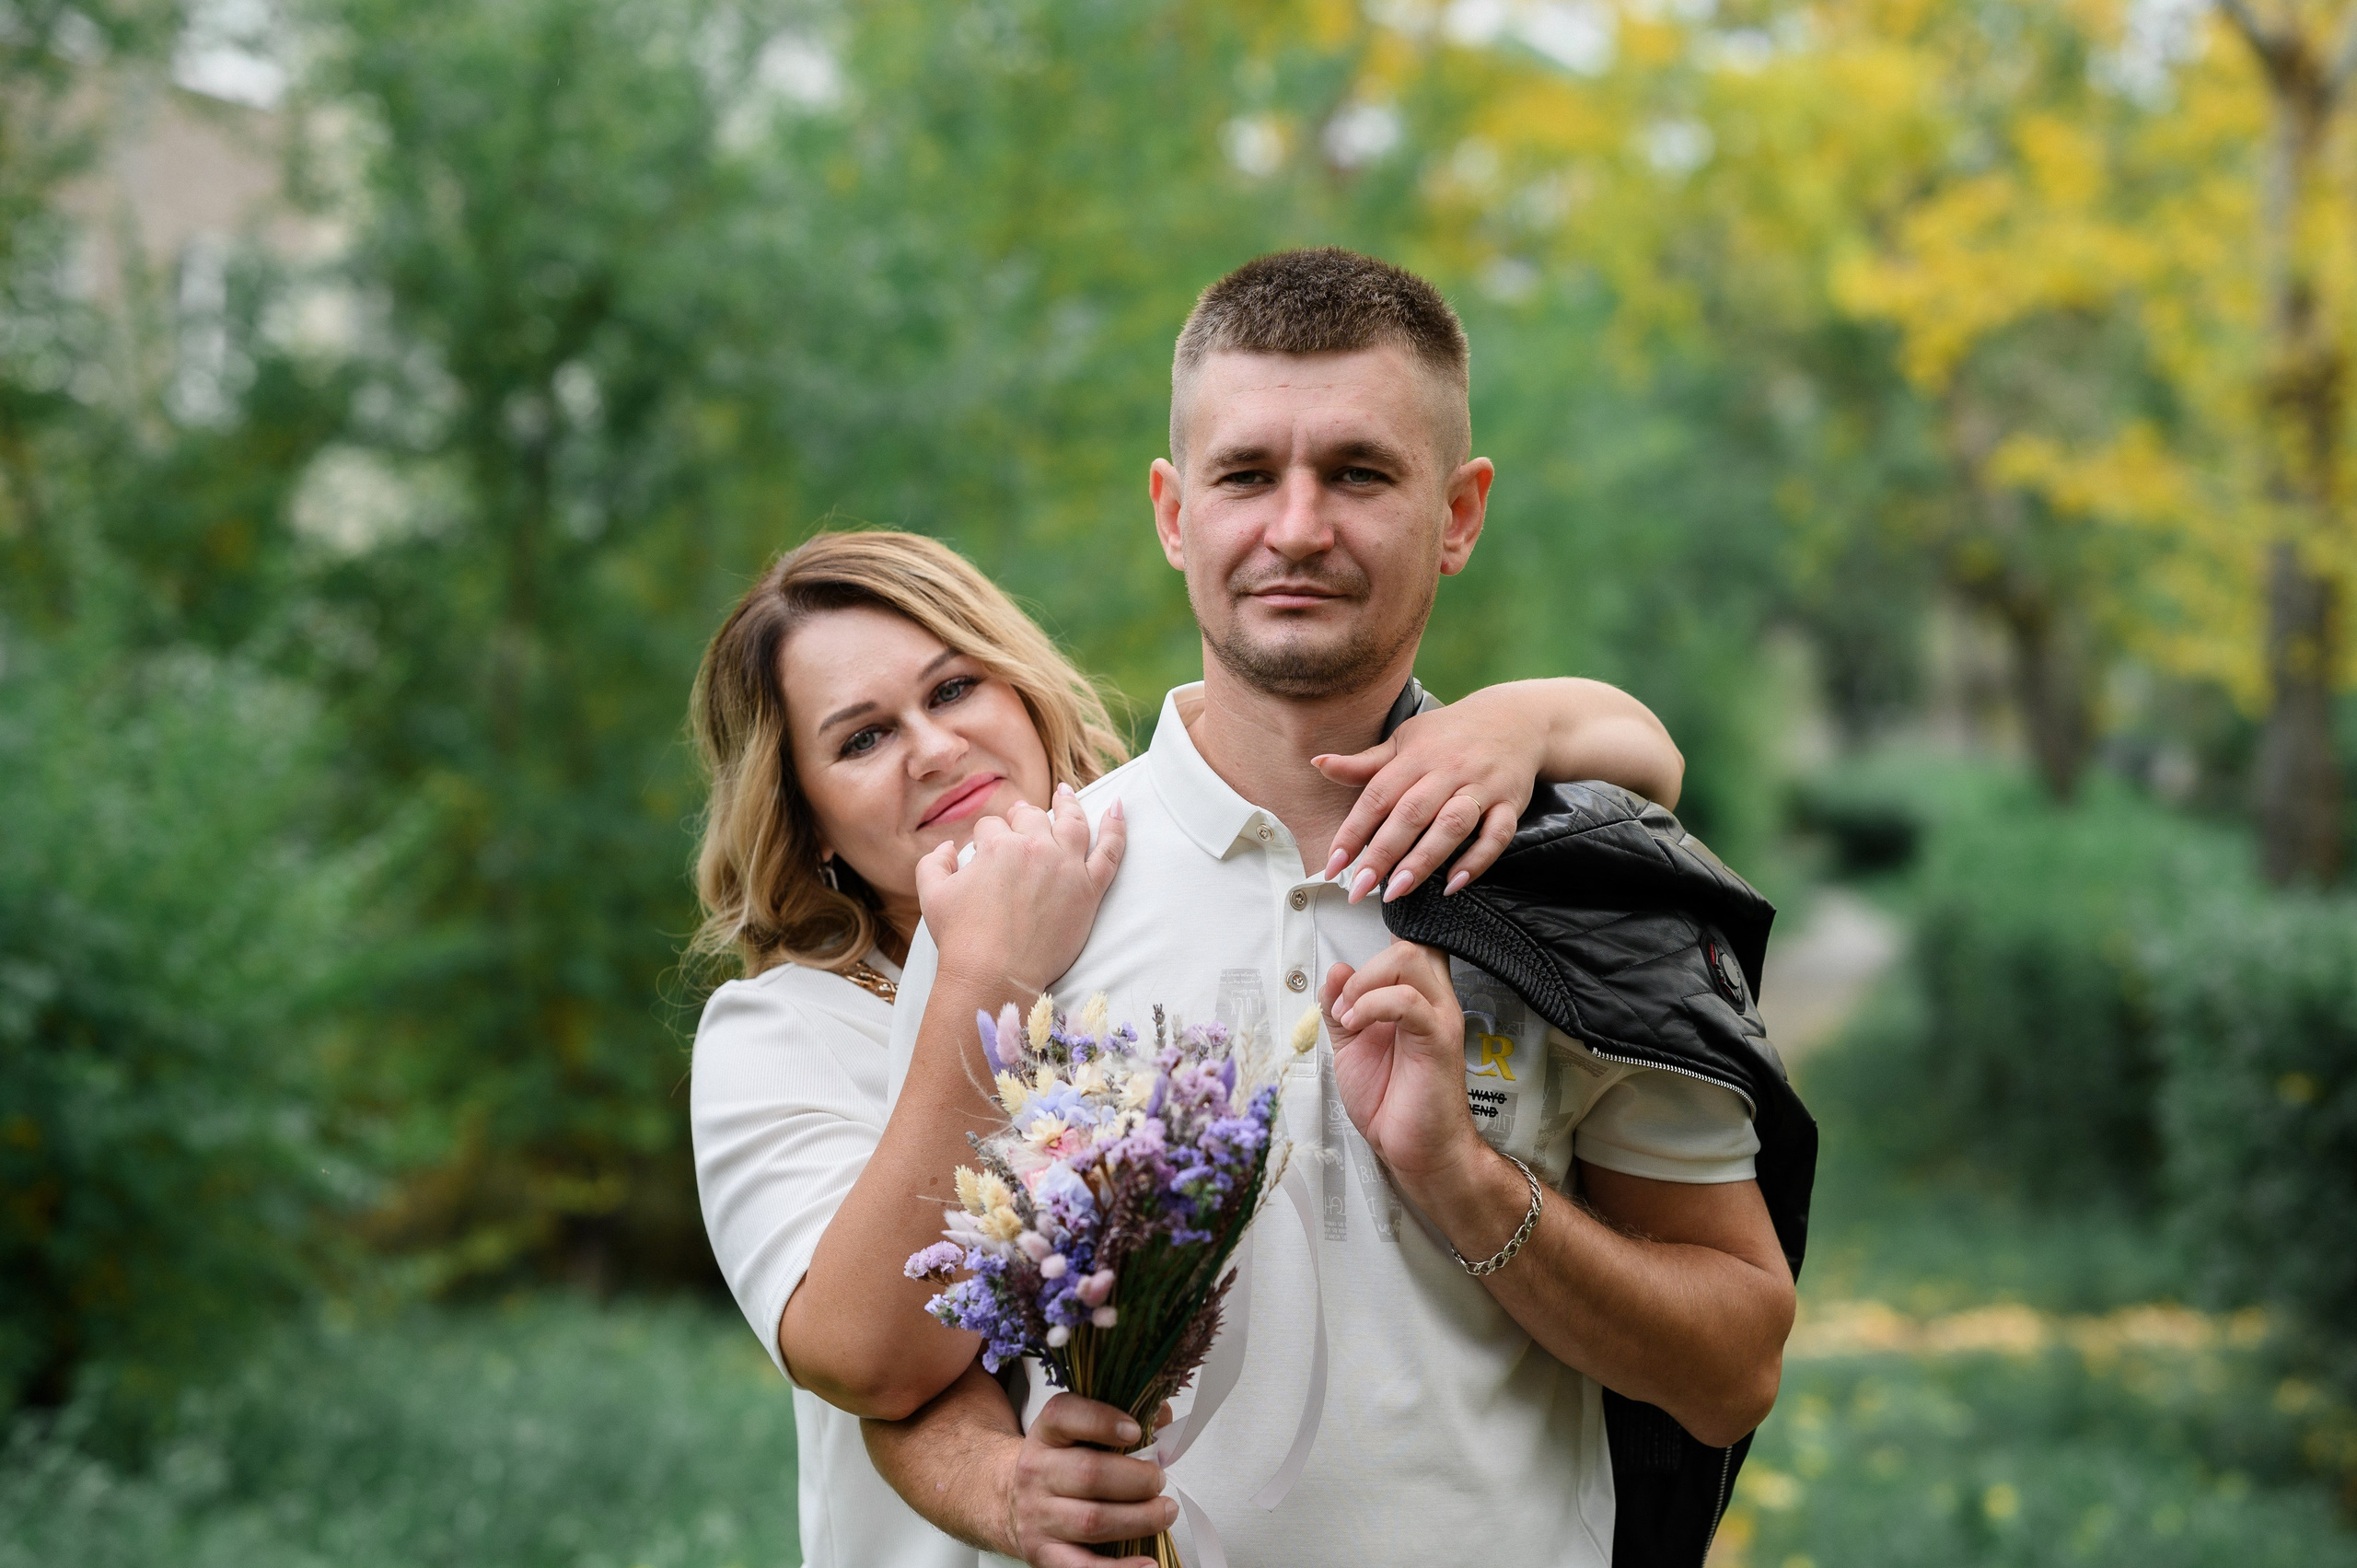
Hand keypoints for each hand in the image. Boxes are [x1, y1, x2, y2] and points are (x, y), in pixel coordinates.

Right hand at [916, 785, 1124, 993]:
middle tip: (1021, 818)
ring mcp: (1066, 867)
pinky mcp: (1089, 890)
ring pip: (1072, 823)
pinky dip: (1116, 827)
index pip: (992, 827)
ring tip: (1066, 794)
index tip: (983, 850)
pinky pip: (1110, 851)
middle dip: (1022, 816)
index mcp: (998, 846)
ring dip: (1069, 804)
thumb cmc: (962, 939)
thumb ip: (934, 863)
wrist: (995, 975)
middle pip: (1031, 819)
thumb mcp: (932, 896)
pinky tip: (1118, 808)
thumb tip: (949, 847)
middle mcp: (1035, 848)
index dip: (985, 837)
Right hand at [1004, 1393, 1175, 1567]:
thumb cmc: (1062, 1464)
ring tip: (1165, 1512)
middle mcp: (1036, 1471)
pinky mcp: (1044, 1553)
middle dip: (1137, 1479)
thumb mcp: (1080, 1432)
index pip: (1065, 1415)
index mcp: (1047, 1433)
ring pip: (1092, 1520)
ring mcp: (1038, 1515)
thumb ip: (1123, 1418)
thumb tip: (1162, 1416)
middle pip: (1089, 1473)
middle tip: (1159, 1481)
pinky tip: (1147, 1563)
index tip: (1135, 1431)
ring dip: (1139, 1518)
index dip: (1102, 1420)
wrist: (1012, 1501)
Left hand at [1314, 688, 1538, 902]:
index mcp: (1416, 756)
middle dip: (1382, 854)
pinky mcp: (1509, 803)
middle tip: (1359, 888)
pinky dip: (1477, 860)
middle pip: (1411, 814)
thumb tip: (1318, 763)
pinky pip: (1496, 835)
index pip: (1377, 796)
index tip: (1333, 864)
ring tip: (1398, 890)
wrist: (1515, 720)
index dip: (1353, 831)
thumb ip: (1365, 763)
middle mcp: (1447, 771)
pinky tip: (1453, 884)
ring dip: (1424, 860)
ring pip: (1452, 825)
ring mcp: (1481, 787)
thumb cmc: (1449, 735)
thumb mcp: (1404, 740)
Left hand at [1321, 941, 1478, 1186]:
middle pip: (1407, 945)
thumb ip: (1341, 1006)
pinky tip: (1355, 1025)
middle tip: (1343, 1006)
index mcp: (1414, 998)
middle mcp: (1433, 1001)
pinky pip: (1408, 1001)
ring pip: (1409, 959)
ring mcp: (1440, 1017)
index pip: (1409, 944)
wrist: (1415, 1150)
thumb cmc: (1389, 1100)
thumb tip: (1336, 969)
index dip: (1386, 935)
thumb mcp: (1351, 1045)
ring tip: (1348, 1017)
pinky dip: (1372, 1005)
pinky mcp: (1439, 1040)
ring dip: (1364, 983)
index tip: (1354, 958)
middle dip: (1363, 967)